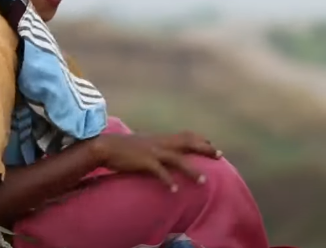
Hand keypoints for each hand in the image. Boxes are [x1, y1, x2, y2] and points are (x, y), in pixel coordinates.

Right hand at [90, 131, 221, 191]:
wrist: (105, 147)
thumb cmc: (123, 147)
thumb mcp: (144, 143)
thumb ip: (156, 146)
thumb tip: (164, 151)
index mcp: (161, 138)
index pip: (186, 135)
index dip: (201, 139)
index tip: (212, 145)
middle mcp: (161, 142)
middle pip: (188, 143)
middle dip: (205, 149)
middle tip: (219, 155)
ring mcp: (153, 151)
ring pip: (178, 159)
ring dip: (192, 170)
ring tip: (203, 181)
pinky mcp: (145, 161)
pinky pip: (160, 172)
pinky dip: (169, 181)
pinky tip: (175, 190)